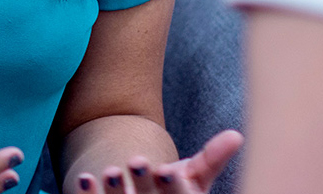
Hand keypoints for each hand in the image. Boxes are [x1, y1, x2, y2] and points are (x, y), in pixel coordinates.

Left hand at [69, 130, 243, 193]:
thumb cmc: (173, 190)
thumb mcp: (195, 178)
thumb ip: (212, 159)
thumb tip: (236, 135)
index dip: (173, 187)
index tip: (164, 169)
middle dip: (143, 185)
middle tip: (136, 161)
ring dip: (115, 192)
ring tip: (111, 170)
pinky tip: (85, 178)